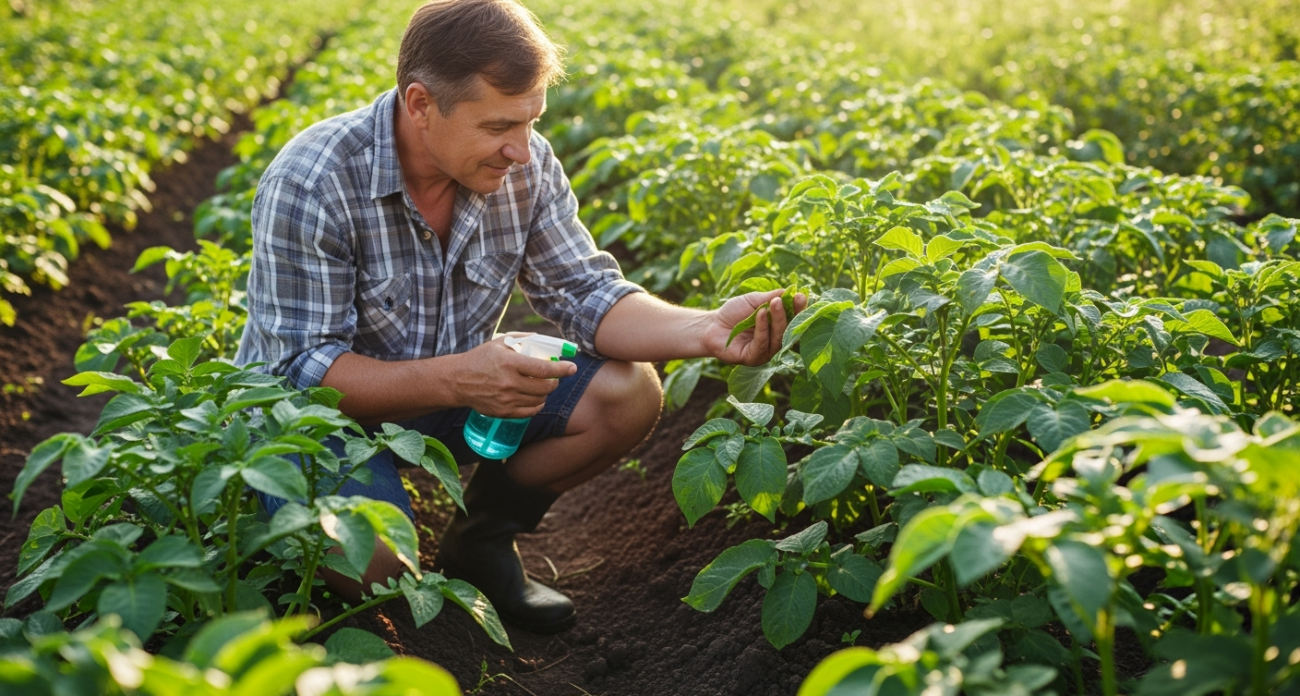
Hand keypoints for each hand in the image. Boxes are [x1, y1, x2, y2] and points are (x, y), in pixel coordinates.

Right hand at [450, 336, 576, 417]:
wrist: (458, 380)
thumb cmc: (480, 358)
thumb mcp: (500, 342)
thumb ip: (523, 339)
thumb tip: (545, 340)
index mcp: (510, 363)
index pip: (544, 369)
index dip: (561, 369)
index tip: (572, 368)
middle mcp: (509, 383)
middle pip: (545, 388)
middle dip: (555, 382)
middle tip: (555, 377)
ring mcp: (506, 399)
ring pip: (539, 400)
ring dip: (546, 393)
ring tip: (543, 386)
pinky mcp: (503, 412)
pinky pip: (530, 412)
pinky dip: (537, 405)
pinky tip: (535, 398)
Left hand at [706, 289, 806, 365]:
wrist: (711, 326)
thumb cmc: (733, 313)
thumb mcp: (752, 301)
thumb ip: (770, 297)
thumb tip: (789, 291)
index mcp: (777, 327)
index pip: (793, 319)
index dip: (799, 309)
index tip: (801, 296)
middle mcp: (774, 341)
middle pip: (789, 329)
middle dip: (791, 313)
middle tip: (793, 298)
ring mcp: (765, 352)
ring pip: (777, 337)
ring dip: (778, 319)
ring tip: (775, 303)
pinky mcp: (753, 358)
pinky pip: (761, 343)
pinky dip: (762, 327)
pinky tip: (760, 314)